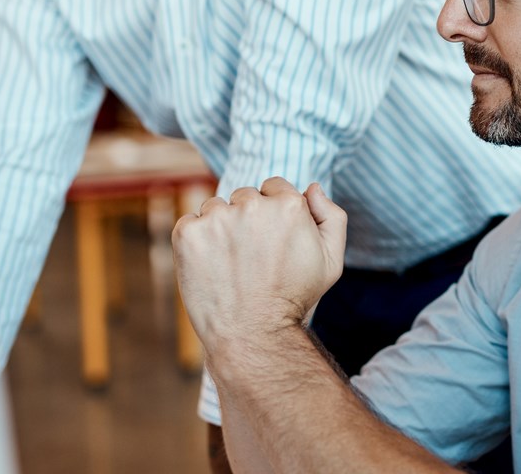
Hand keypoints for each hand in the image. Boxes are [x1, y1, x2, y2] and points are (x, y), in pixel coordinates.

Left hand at [172, 177, 347, 354]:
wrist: (254, 334)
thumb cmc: (294, 299)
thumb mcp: (331, 261)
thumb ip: (332, 217)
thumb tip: (312, 187)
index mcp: (289, 204)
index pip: (273, 188)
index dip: (273, 215)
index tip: (270, 242)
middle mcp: (252, 205)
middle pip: (244, 197)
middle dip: (246, 220)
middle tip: (251, 258)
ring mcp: (217, 218)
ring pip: (216, 208)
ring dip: (220, 228)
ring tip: (231, 265)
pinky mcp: (189, 233)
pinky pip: (190, 223)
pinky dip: (196, 241)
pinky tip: (210, 266)